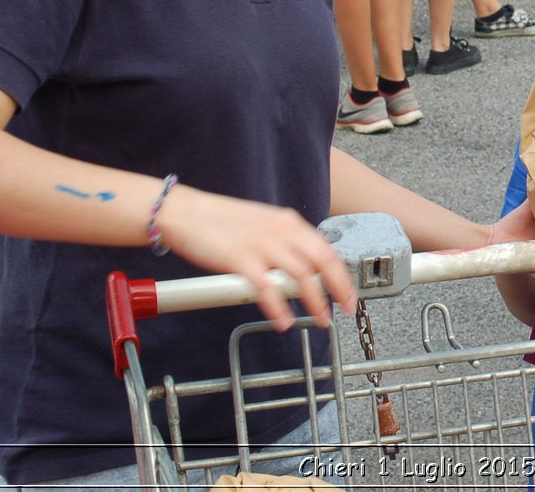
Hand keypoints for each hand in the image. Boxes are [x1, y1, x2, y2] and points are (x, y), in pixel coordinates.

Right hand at [154, 185, 357, 329]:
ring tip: (320, 319)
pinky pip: (266, 288)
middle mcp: (280, 231)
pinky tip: (284, 321)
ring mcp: (261, 244)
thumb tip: (303, 268)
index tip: (348, 293)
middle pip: (322, 261)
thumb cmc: (221, 222)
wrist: (185, 212)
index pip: (326, 249)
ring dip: (315, 301)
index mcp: (288, 222)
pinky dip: (279, 308)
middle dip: (338, 288)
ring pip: (301, 275)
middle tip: (345, 309)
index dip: (342, 274)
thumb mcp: (263, 225)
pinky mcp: (239, 259)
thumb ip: (284, 243)